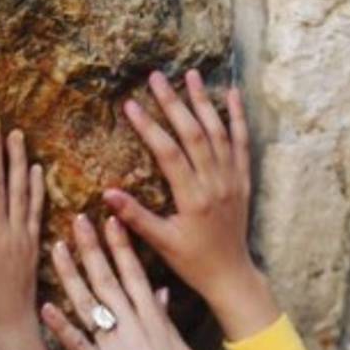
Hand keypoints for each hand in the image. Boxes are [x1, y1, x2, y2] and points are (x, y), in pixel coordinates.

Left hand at [42, 214, 211, 349]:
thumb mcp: (179, 347)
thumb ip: (165, 319)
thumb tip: (161, 294)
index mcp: (153, 318)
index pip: (134, 273)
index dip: (121, 245)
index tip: (111, 221)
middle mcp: (132, 326)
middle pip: (107, 279)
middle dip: (92, 248)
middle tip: (78, 221)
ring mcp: (115, 346)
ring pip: (88, 303)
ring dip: (71, 275)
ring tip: (58, 249)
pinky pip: (77, 344)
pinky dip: (61, 325)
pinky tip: (46, 306)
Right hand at [106, 69, 278, 339]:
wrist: (230, 274)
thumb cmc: (192, 262)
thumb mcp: (161, 243)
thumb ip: (136, 217)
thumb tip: (107, 193)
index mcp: (192, 198)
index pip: (168, 153)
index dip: (149, 127)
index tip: (130, 105)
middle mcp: (215, 183)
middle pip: (194, 134)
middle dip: (173, 103)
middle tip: (156, 78)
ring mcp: (231, 179)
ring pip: (219, 132)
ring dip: (204, 102)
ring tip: (190, 75)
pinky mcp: (242, 180)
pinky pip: (242, 143)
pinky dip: (237, 118)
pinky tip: (232, 95)